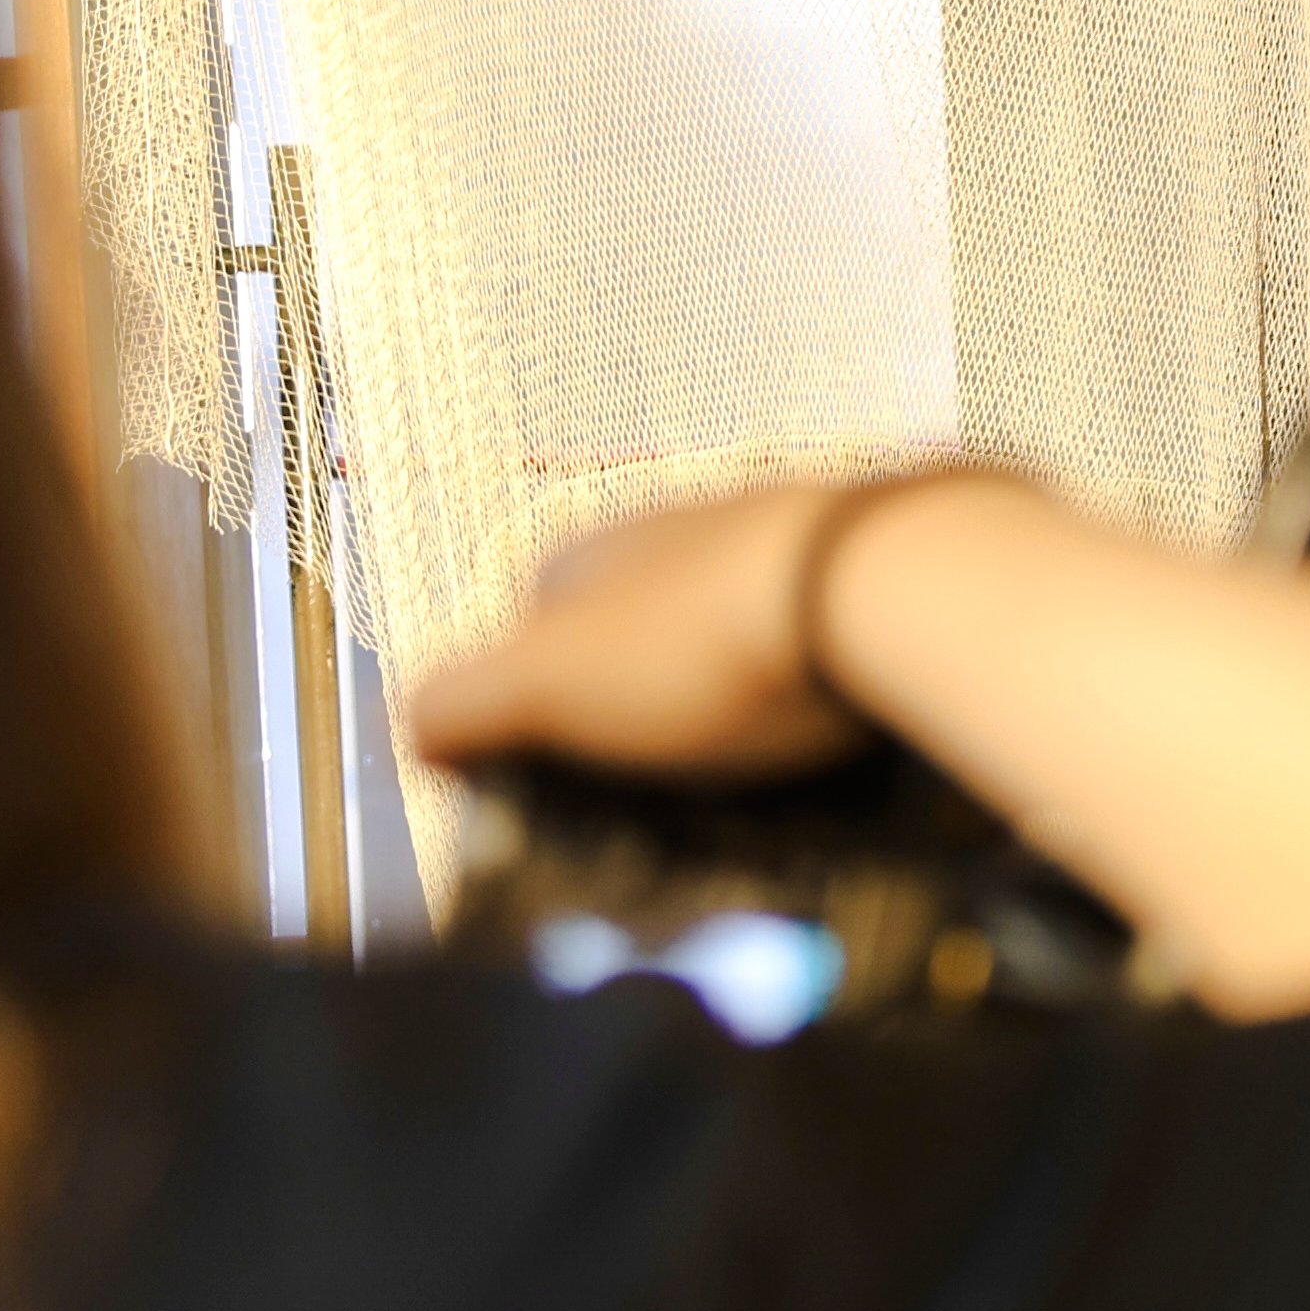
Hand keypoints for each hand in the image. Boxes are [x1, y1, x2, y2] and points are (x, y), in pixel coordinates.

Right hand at [408, 474, 990, 782]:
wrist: (894, 587)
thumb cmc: (707, 637)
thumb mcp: (546, 682)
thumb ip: (462, 700)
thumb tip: (416, 729)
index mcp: (592, 551)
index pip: (530, 623)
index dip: (533, 705)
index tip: (562, 777)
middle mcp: (687, 526)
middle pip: (642, 621)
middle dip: (649, 696)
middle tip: (673, 783)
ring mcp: (789, 537)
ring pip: (742, 621)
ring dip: (745, 685)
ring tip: (764, 760)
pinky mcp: (882, 569)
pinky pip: (836, 632)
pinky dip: (829, 677)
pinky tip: (844, 721)